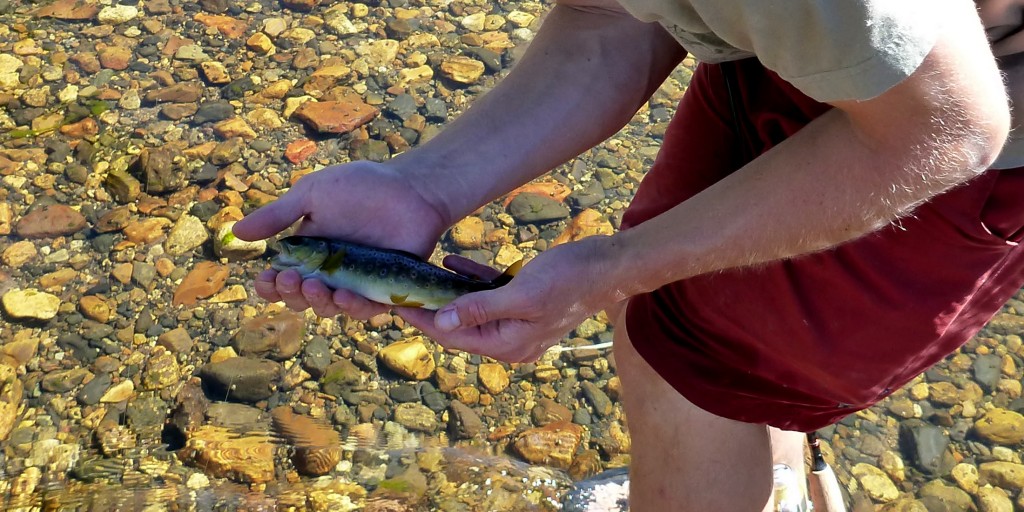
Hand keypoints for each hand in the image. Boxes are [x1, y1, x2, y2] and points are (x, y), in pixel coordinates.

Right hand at [232, 161, 449, 318]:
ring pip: (331, 308)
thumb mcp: (312, 195)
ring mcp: (357, 284)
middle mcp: (330, 273)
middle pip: (303, 299)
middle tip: (292, 278)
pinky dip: (353, 306)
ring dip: (318, 302)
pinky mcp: (384, 291)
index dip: (270, 285)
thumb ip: (277, 215)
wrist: (410, 188)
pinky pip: (366, 309)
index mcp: (309, 253)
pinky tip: (343, 295)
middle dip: (292, 294)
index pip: (282, 279)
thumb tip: (236, 232)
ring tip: (315, 286)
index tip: (265, 279)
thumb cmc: (361, 187)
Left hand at [397, 236, 623, 362]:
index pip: (454, 335)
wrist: (608, 265)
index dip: (423, 319)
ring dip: (449, 292)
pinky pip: (490, 296)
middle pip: (460, 326)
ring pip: (473, 310)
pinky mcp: (525, 304)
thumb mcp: (522, 294)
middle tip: (400, 287)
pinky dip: (471, 282)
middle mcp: (511, 341)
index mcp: (509, 345)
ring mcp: (518, 324)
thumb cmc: (569, 278)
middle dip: (431, 307)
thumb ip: (481, 308)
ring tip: (419, 274)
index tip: (395, 303)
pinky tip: (452, 263)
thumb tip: (442, 320)